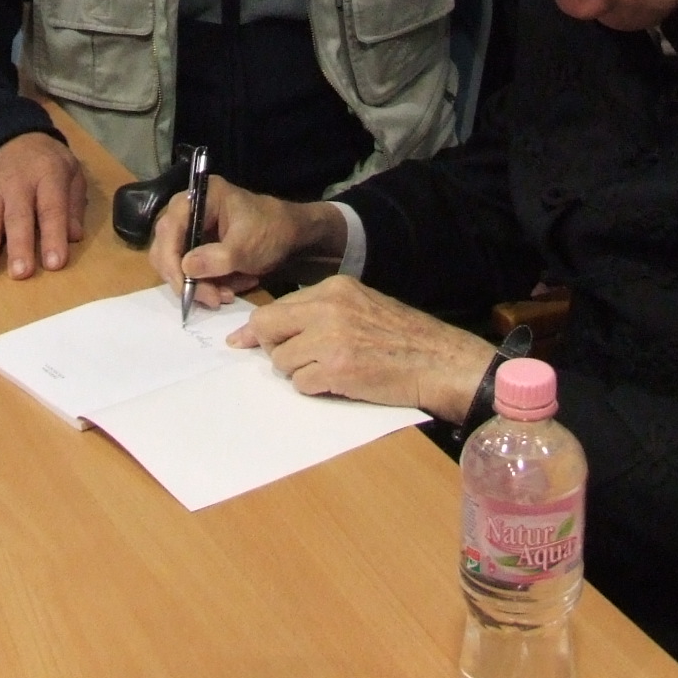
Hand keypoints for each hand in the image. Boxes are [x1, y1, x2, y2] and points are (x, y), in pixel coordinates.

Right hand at [0, 131, 87, 277]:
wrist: (12, 139)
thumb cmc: (47, 164)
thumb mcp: (72, 173)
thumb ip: (74, 204)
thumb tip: (73, 236)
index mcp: (48, 175)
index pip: (51, 207)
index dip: (53, 235)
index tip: (54, 263)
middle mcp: (18, 183)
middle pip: (17, 216)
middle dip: (18, 245)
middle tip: (20, 273)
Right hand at [145, 177, 343, 308]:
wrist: (292, 235)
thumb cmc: (271, 231)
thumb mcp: (247, 246)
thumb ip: (218, 258)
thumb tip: (186, 268)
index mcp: (199, 197)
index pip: (169, 228)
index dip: (171, 261)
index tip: (185, 288)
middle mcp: (189, 210)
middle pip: (166, 249)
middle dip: (188, 279)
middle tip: (212, 299)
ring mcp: (192, 229)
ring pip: (178, 265)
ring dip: (201, 285)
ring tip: (227, 294)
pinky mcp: (198, 246)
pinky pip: (191, 271)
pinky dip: (208, 284)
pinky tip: (230, 288)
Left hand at [236, 276, 495, 420]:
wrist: (437, 359)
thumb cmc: (401, 337)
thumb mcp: (361, 306)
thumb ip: (320, 311)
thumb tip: (273, 328)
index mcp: (333, 289)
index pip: (277, 308)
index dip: (257, 329)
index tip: (240, 340)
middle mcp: (328, 309)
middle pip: (269, 329)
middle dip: (274, 349)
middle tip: (292, 360)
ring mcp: (331, 339)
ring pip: (283, 361)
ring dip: (299, 372)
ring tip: (331, 370)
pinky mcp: (337, 370)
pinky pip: (302, 383)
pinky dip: (315, 388)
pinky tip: (340, 382)